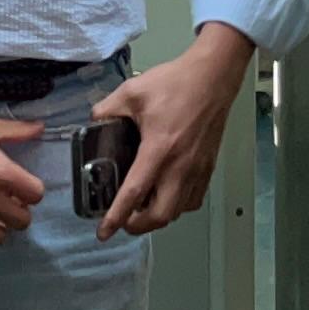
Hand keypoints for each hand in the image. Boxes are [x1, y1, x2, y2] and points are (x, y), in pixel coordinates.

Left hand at [91, 31, 252, 238]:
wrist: (213, 77)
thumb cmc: (176, 83)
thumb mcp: (132, 91)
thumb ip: (107, 108)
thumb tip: (94, 120)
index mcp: (158, 149)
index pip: (134, 193)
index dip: (116, 217)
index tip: (104, 232)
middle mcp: (180, 166)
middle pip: (161, 216)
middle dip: (138, 226)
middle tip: (124, 221)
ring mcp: (198, 169)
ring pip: (178, 211)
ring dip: (158, 217)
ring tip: (142, 208)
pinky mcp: (208, 167)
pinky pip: (193, 200)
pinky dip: (178, 206)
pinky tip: (167, 195)